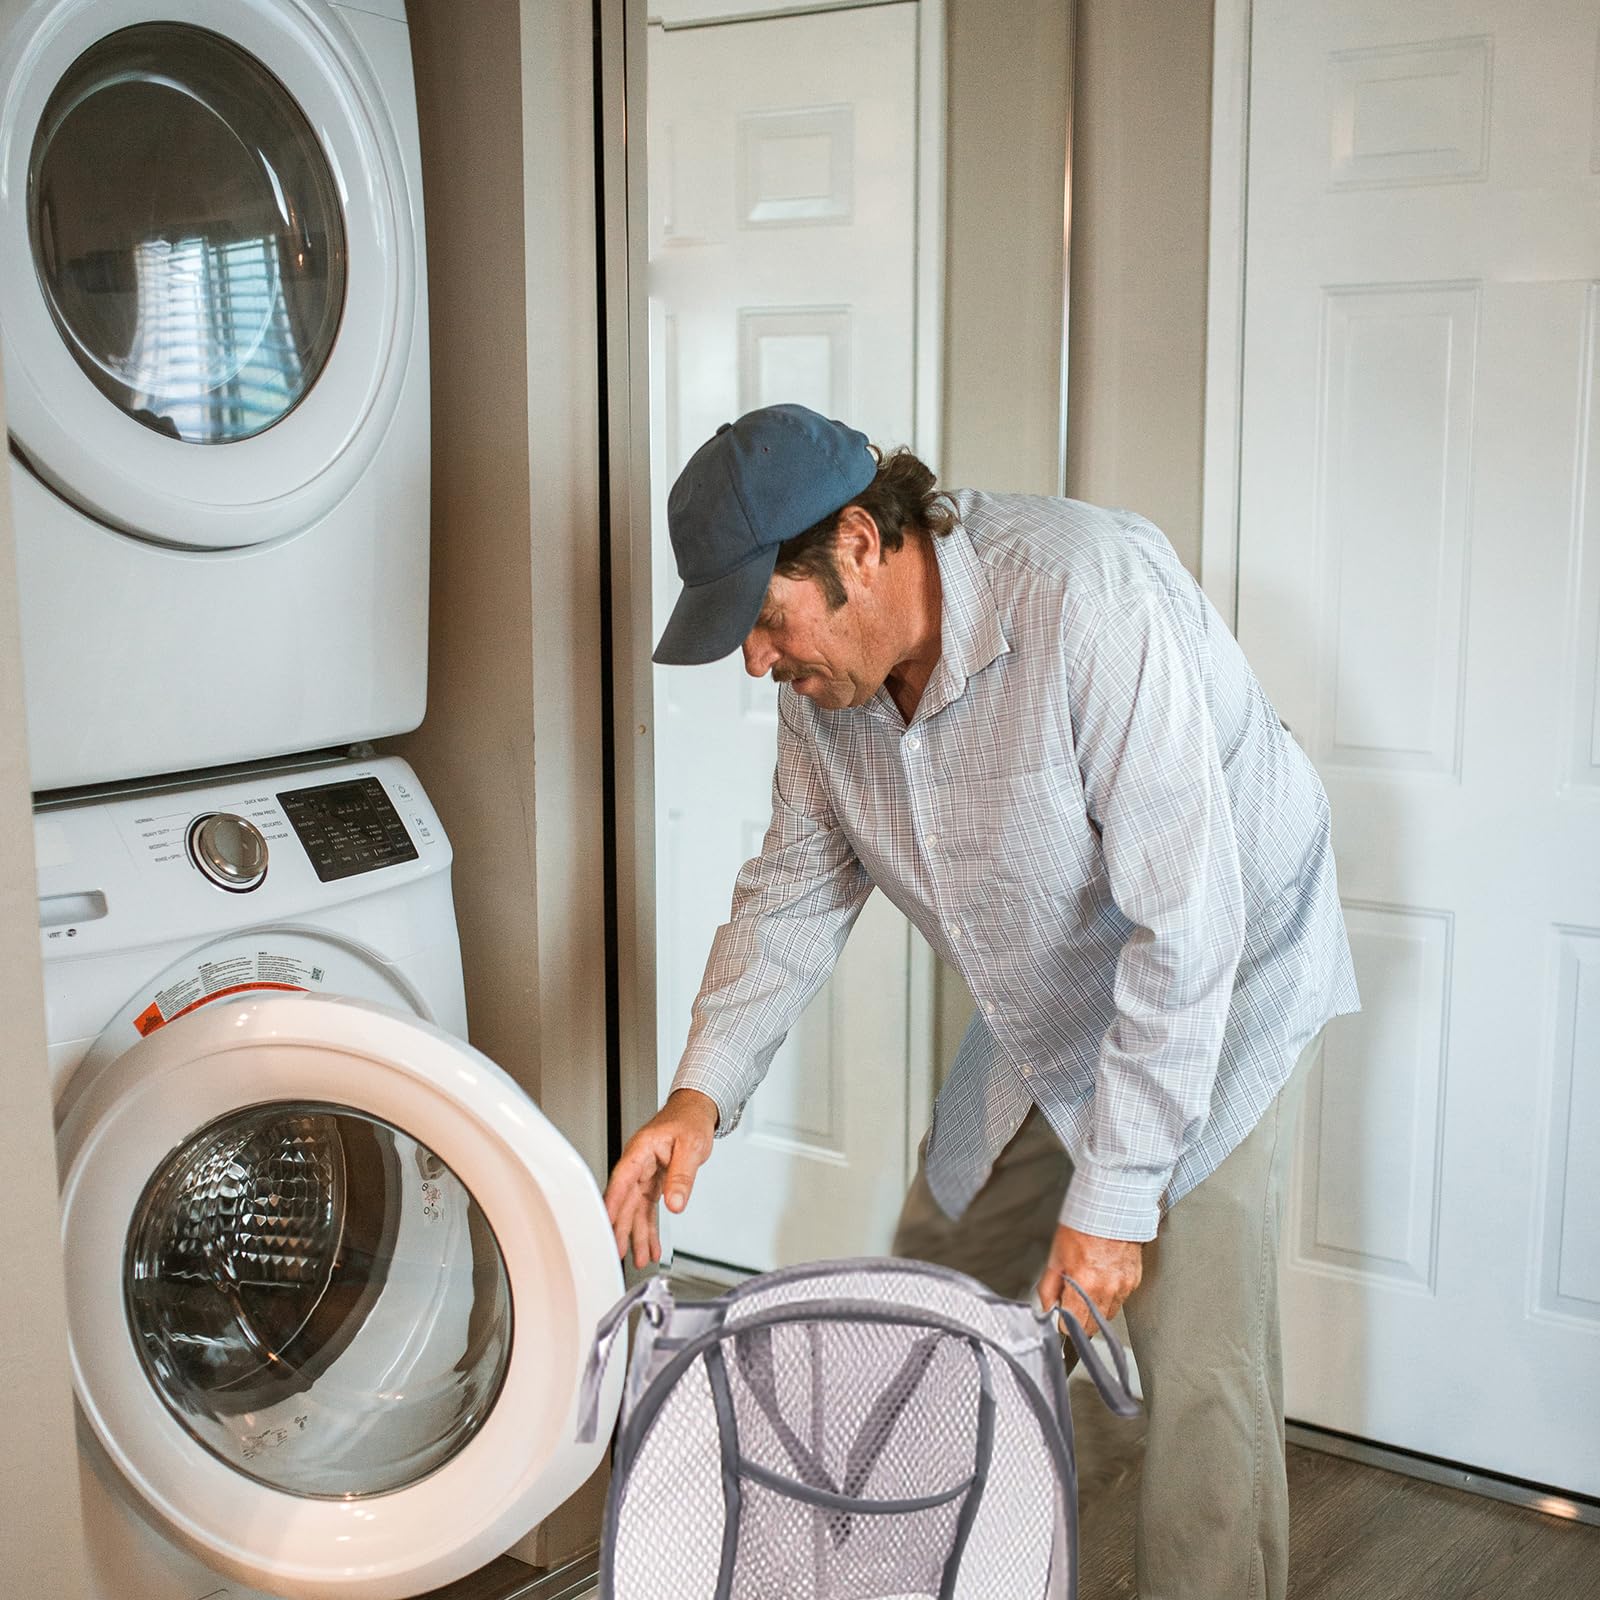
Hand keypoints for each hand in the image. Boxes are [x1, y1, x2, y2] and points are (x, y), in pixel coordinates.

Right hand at [603, 1088, 718, 1267]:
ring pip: (636, 1208)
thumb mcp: (691, 1146)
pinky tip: (651, 1244)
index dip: (613, 1201)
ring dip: (637, 1233)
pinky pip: (648, 1207)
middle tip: (620, 1250)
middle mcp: (638, 1163)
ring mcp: (644, 1174)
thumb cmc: (690, 1120)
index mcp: (641, 1150)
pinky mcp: (653, 1181)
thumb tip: (675, 1203)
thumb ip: (682, 1176)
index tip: (607, 1221)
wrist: (696, 1110)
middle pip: (626, 1199)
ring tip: (638, 1257)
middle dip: (622, 1227)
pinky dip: (650, 1227)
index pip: (623, 1178)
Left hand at [1034, 1224, 1142, 1336]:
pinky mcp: (1134, 1281)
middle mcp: (1107, 1289)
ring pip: (1108, 1315)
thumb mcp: (1055, 1256)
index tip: (1062, 1314)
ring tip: (1088, 1285)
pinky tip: (1102, 1278)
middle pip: (1093, 1326)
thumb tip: (1046, 1308)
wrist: (1110, 1208)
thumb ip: (1048, 1288)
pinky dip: (1110, 1295)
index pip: (1074, 1326)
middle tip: (1073, 1301)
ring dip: (1096, 1308)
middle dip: (1080, 1319)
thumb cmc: (1083, 1226)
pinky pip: (1120, 1300)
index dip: (1064, 1322)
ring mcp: (1123, 1286)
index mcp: (1085, 1284)